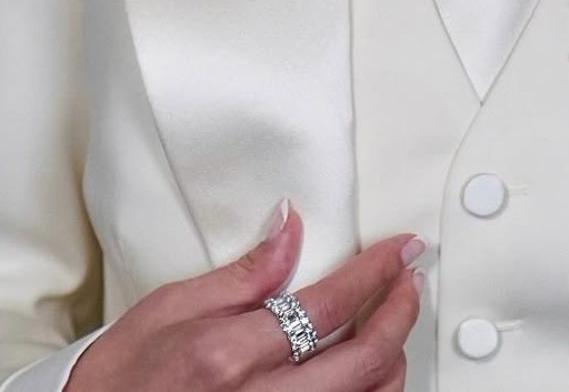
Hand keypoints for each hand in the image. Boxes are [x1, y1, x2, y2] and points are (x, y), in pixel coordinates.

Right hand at [64, 202, 424, 390]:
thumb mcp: (170, 307)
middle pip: (366, 360)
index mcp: (230, 355)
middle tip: (412, 279)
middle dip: (402, 311)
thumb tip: (290, 227)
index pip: (330, 304)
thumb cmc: (121, 377)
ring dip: (393, 359)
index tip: (402, 250)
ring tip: (396, 323)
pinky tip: (371, 374)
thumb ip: (242, 273)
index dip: (378, 271)